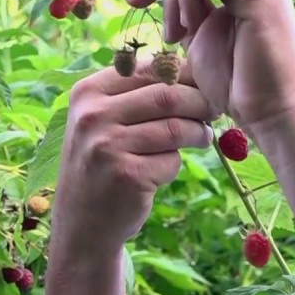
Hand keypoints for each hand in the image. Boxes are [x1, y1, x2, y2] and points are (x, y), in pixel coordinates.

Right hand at [51, 57, 218, 253]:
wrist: (81, 224)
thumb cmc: (101, 164)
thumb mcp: (103, 121)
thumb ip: (136, 94)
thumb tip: (192, 71)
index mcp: (88, 92)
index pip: (148, 69)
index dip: (184, 75)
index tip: (202, 85)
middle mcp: (92, 116)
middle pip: (167, 95)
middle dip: (200, 102)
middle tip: (214, 111)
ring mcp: (107, 146)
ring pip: (175, 128)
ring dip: (198, 133)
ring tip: (201, 137)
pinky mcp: (126, 176)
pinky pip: (171, 161)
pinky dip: (176, 164)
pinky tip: (164, 170)